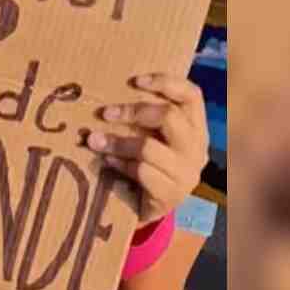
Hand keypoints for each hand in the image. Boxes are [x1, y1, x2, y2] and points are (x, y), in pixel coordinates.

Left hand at [87, 74, 208, 222]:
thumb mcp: (150, 135)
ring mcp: (186, 173)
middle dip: (132, 111)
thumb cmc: (146, 162)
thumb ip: (142, 116)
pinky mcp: (171, 195)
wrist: (146, 208)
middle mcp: (197, 147)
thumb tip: (107, 89)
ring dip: (117, 142)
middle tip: (104, 112)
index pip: (191, 95)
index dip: (166, 83)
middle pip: (169, 116)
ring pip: (149, 147)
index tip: (135, 80)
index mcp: (195, 126)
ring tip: (93, 140)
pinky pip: (140, 171)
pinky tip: (107, 161)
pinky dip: (119, 163)